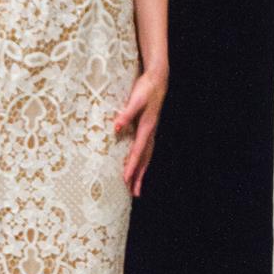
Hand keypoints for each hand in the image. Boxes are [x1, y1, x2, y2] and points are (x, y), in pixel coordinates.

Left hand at [115, 67, 167, 197]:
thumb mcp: (135, 99)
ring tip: (136, 188)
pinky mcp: (149, 130)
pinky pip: (146, 151)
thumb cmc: (145, 88)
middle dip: (139, 177)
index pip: (137, 151)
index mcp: (146, 127)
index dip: (132, 166)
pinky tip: (139, 168)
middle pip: (144, 159)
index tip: (126, 179)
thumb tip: (116, 128)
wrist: (157, 80)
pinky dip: (143, 162)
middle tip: (134, 193)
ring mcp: (151, 132)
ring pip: (146, 157)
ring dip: (141, 173)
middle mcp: (150, 133)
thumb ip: (126, 114)